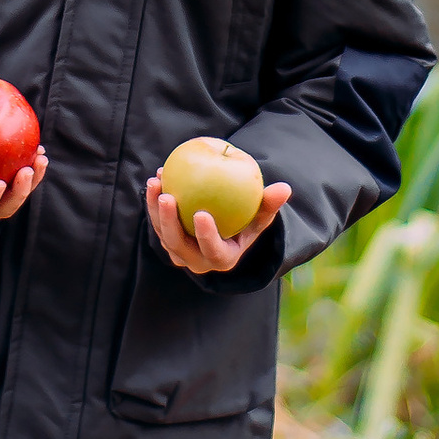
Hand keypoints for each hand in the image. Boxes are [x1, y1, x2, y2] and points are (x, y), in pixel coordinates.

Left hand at [146, 171, 290, 275]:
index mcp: (222, 259)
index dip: (205, 236)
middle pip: (178, 246)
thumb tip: (285, 188)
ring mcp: (179, 253)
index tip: (200, 213)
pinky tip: (158, 177)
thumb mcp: (260, 216)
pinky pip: (157, 222)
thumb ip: (269, 204)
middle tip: (167, 196)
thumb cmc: (246, 220)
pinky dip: (153, 202)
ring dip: (155, 209)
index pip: (212, 250)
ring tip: (156, 181)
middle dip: (168, 222)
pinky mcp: (167, 240)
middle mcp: (197, 261)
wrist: (224, 229)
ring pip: (163, 234)